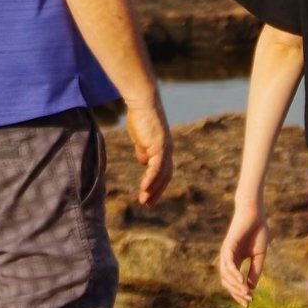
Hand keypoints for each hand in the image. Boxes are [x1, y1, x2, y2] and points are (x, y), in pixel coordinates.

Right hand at [124, 93, 171, 207]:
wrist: (142, 103)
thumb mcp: (140, 138)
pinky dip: (151, 179)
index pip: (163, 172)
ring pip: (162, 174)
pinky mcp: (160, 146)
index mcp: (163, 150)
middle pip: (165, 177)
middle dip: (156, 192)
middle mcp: (167, 151)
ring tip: (143, 200)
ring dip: (153, 189)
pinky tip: (144, 187)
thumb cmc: (140, 118)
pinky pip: (157, 167)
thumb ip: (143, 150)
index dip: (156, 185)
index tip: (147, 197)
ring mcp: (165, 149)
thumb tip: (144, 163)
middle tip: (147, 204)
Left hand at [219, 205, 268, 305]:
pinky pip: (228, 263)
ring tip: (246, 293)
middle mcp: (229, 258)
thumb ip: (255, 271)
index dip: (240, 293)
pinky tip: (241, 281)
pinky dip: (233, 273)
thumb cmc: (258, 232)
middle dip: (237, 292)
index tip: (249, 302)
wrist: (255, 213)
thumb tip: (251, 288)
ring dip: (235, 286)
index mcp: (236, 260)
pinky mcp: (228, 245)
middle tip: (248, 300)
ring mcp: (227, 252)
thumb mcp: (259, 256)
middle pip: (228, 281)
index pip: (234, 281)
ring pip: (226, 275)